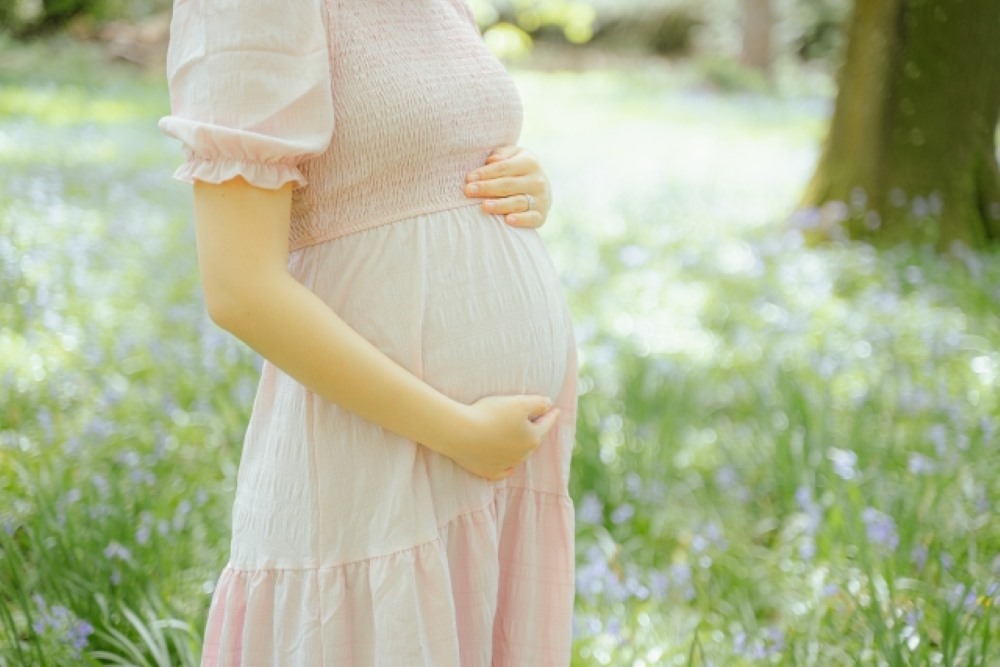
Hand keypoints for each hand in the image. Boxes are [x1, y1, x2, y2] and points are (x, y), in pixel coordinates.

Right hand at [440, 395, 560, 480]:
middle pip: (533, 441)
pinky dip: (507, 467)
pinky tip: (509, 465)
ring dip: (522, 447)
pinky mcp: (488, 471)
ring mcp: (505, 465)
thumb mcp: (519, 402)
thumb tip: (549, 404)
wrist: (460, 433)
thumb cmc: (490, 414)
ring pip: (519, 456)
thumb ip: (538, 403)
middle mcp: (522, 455)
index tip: (556, 409)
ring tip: (522, 439)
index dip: (551, 415)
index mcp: (532, 438)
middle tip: (540, 422)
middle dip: (537, 431)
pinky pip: (503, 471)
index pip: (546, 424)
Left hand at [464, 146, 551, 228]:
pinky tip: (508, 220)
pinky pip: (531, 218)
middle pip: (508, 184)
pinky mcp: (541, 216)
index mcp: (529, 162)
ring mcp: (541, 199)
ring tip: (485, 206)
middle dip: (487, 188)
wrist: (539, 188)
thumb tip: (492, 160)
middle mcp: (537, 180)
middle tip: (469, 191)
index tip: (469, 178)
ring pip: (518, 202)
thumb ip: (501, 154)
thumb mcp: (512, 156)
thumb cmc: (517, 170)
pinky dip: (521, 220)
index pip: (504, 167)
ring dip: (501, 205)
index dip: (486, 173)